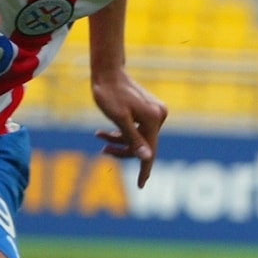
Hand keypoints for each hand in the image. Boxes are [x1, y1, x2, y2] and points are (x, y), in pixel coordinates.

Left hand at [90, 70, 166, 186]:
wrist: (107, 71)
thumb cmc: (109, 94)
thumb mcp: (118, 119)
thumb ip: (133, 139)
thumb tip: (147, 158)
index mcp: (153, 119)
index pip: (150, 152)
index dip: (144, 170)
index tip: (140, 186)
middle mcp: (159, 115)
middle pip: (144, 145)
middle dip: (123, 150)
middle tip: (103, 151)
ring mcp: (156, 111)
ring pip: (139, 137)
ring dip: (120, 140)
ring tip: (99, 136)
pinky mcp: (149, 109)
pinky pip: (138, 128)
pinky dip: (123, 132)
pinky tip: (105, 132)